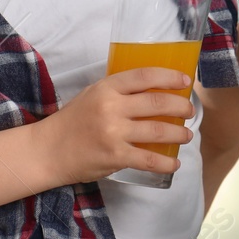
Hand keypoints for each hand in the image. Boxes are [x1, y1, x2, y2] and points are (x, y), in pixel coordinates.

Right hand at [41, 67, 193, 184]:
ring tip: (186, 135)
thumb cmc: (73, 121)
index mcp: (107, 88)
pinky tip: (174, 162)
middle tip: (189, 111)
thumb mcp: (92, 94)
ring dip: (179, 134)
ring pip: (158, 130)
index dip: (169, 76)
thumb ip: (118, 91)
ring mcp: (114, 133)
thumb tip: (153, 89)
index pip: (145, 76)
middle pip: (157, 102)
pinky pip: (149, 159)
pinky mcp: (115, 156)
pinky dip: (166, 162)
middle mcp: (111, 107)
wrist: (49, 150)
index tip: (185, 80)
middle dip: (181, 106)